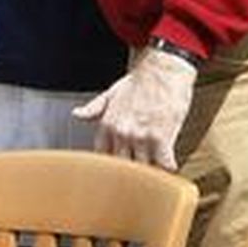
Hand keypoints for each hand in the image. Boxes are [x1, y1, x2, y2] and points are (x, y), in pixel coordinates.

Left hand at [73, 47, 197, 170]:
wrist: (164, 69)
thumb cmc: (141, 79)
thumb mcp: (112, 93)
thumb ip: (94, 108)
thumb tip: (77, 114)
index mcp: (108, 124)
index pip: (102, 155)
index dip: (110, 165)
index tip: (116, 169)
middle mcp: (122, 133)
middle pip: (121, 166)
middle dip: (128, 173)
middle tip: (136, 178)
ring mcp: (141, 137)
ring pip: (142, 168)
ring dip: (149, 172)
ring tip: (154, 175)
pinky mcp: (161, 138)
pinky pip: (163, 163)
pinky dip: (167, 168)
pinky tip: (170, 167)